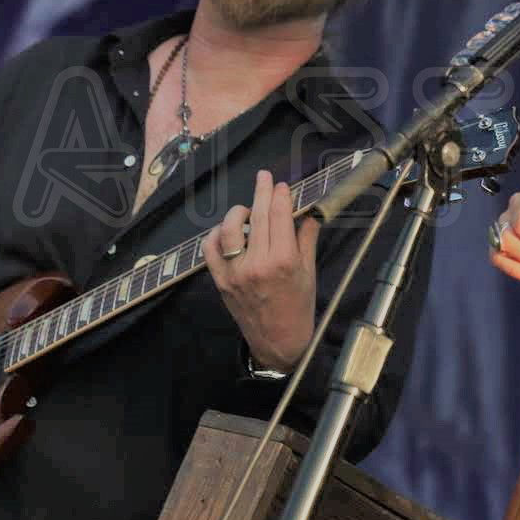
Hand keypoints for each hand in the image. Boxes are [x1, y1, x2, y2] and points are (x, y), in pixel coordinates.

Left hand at [203, 169, 319, 370]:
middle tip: (264, 177)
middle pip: (257, 216)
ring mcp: (235, 272)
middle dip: (262, 192)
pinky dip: (215, 235)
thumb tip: (309, 212)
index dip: (280, 195)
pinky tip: (226, 231)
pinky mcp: (220, 281)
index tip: (282, 185)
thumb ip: (306, 238)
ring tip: (247, 210)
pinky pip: (210, 249)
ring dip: (238, 213)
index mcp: (283, 261)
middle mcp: (257, 264)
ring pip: (229, 229)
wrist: (278, 341)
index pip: (280, 216)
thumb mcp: (309, 272)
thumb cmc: (298, 307)